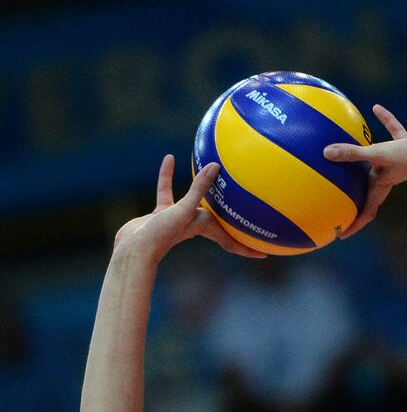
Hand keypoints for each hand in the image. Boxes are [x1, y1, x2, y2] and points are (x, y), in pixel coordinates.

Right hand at [114, 155, 266, 261]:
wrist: (134, 247)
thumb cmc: (162, 234)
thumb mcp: (184, 209)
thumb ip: (199, 189)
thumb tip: (215, 166)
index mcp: (205, 228)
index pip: (232, 241)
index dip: (249, 248)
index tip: (266, 253)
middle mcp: (194, 224)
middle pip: (219, 221)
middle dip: (233, 217)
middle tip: (249, 207)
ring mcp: (177, 218)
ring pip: (193, 199)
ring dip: (202, 187)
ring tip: (211, 169)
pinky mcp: (161, 212)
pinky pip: (167, 189)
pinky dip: (167, 175)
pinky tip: (169, 158)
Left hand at [324, 104, 406, 236]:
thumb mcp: (378, 154)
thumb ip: (352, 153)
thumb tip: (326, 153)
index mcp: (382, 184)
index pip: (366, 211)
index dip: (354, 225)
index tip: (342, 236)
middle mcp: (390, 175)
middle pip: (370, 191)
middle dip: (357, 199)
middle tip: (343, 203)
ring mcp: (401, 161)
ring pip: (380, 160)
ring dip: (367, 157)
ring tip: (353, 150)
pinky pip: (394, 132)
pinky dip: (387, 121)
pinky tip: (377, 108)